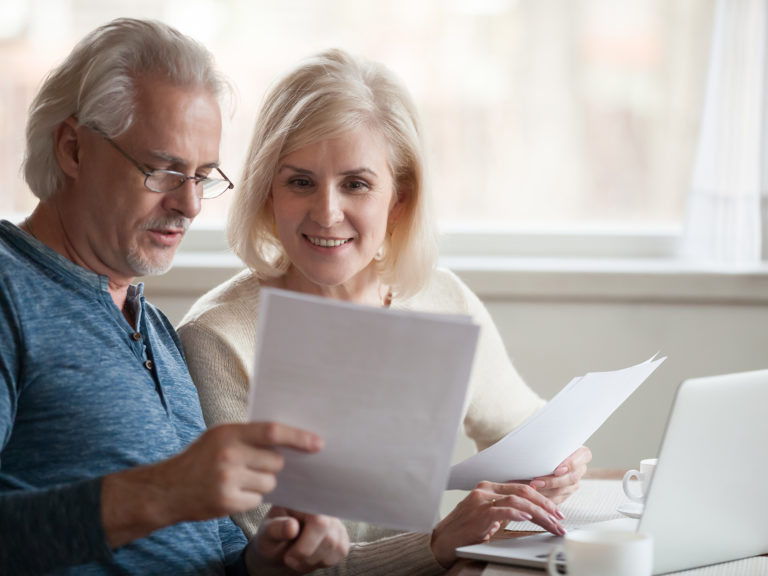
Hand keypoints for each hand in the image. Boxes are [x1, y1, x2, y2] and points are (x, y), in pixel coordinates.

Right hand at [101, 422, 321, 547]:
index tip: (318, 443)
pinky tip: (232, 492)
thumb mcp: (219, 437)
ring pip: (269, 483)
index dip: (298, 437)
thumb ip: (248, 435)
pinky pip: (257, 500)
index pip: (272, 432)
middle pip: (275, 462)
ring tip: (239, 479)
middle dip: (272, 465)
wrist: (166, 490)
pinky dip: (250, 498)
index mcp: (228, 433)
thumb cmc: (199, 459)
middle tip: (254, 465)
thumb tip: (288, 438)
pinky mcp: (227, 502)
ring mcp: (227, 480)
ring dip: (261, 483)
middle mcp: (229, 455)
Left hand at [247, 506, 349, 573]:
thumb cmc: (271, 538)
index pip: (318, 521)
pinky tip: (311, 556)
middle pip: (329, 537)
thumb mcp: (266, 534)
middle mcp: (323, 505)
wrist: (279, 551)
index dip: (306, 544)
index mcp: (303, 499)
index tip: (288, 556)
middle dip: (307, 555)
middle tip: (289, 559)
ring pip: (336, 547)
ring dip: (314, 560)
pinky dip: (324, 561)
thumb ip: (277, 529)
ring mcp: (335, 520)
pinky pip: (341, 552)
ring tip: (298, 557)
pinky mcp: (342, 535)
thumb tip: (292, 526)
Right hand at [430, 481, 565, 567]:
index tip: (555, 511)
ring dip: (539, 513)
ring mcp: (481, 500)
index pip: (521, 488)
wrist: (443, 540)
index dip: (541, 499)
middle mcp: (485, 490)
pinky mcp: (479, 513)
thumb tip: (527, 513)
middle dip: (545, 505)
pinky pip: (503, 510)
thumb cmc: (464, 530)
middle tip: (559, 518)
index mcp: (488, 488)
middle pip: (523, 491)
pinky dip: (518, 513)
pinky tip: (529, 518)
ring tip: (551, 524)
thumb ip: (503, 510)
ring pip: (518, 500)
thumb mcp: (487, 516)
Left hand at [529, 445, 591, 503]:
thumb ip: (551, 444)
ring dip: (546, 490)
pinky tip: (533, 493)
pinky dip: (545, 497)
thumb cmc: (546, 444)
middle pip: (572, 478)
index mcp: (581, 453)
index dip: (570, 464)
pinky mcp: (566, 492)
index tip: (556, 470)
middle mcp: (580, 468)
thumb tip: (539, 443)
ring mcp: (574, 482)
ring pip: (564, 490)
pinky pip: (558, 499)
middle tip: (536, 481)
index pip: (583, 457)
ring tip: (531, 487)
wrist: (544, 455)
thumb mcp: (551, 441)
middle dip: (552, 481)